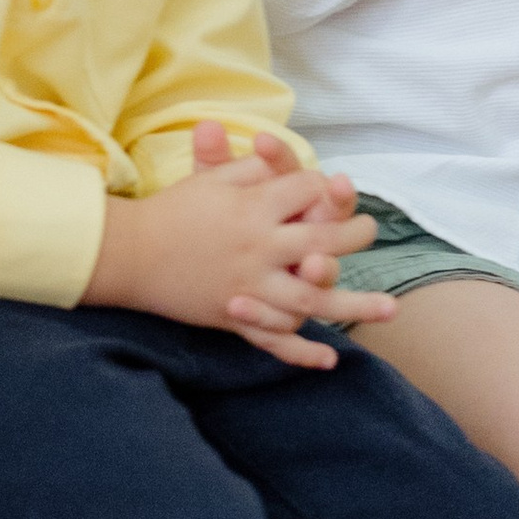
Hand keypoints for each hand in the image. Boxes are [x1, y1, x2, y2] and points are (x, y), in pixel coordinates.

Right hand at [85, 117, 396, 369]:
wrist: (127, 254)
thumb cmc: (172, 211)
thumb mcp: (211, 181)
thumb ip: (251, 169)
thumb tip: (281, 157)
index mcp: (254, 208)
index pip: (308, 192)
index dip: (323, 189)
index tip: (328, 188)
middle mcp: (258, 248)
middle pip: (323, 244)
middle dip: (353, 237)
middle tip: (371, 230)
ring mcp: (249, 286)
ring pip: (311, 299)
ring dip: (353, 305)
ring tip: (391, 309)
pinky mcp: (235, 315)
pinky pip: (272, 338)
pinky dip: (299, 351)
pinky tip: (329, 360)